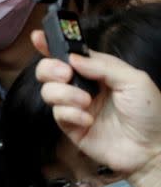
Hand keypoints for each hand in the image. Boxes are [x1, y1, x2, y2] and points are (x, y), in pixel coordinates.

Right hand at [32, 30, 160, 175]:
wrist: (151, 149)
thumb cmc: (150, 113)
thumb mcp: (135, 80)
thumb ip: (104, 66)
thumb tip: (73, 59)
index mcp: (97, 71)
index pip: (70, 54)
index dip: (51, 44)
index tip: (38, 37)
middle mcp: (82, 86)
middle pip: (49, 71)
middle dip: (50, 69)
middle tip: (65, 74)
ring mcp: (75, 107)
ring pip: (49, 91)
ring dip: (64, 93)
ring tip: (86, 102)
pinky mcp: (71, 127)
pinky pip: (57, 114)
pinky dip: (71, 114)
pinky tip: (88, 120)